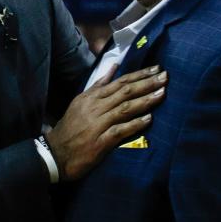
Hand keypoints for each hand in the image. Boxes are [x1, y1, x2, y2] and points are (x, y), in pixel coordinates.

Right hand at [45, 65, 165, 181]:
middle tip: (165, 77)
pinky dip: (134, 124)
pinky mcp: (99, 142)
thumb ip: (98, 85)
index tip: (156, 69)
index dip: (139, 75)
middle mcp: (95, 108)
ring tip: (162, 94)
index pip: (119, 82)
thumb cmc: (70, 128)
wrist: (55, 153)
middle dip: (146, 83)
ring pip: (124, 108)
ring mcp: (97, 124)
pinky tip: (149, 119)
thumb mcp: (81, 102)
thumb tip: (113, 67)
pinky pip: (120, 130)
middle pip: (124, 92)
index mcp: (91, 97)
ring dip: (145, 101)